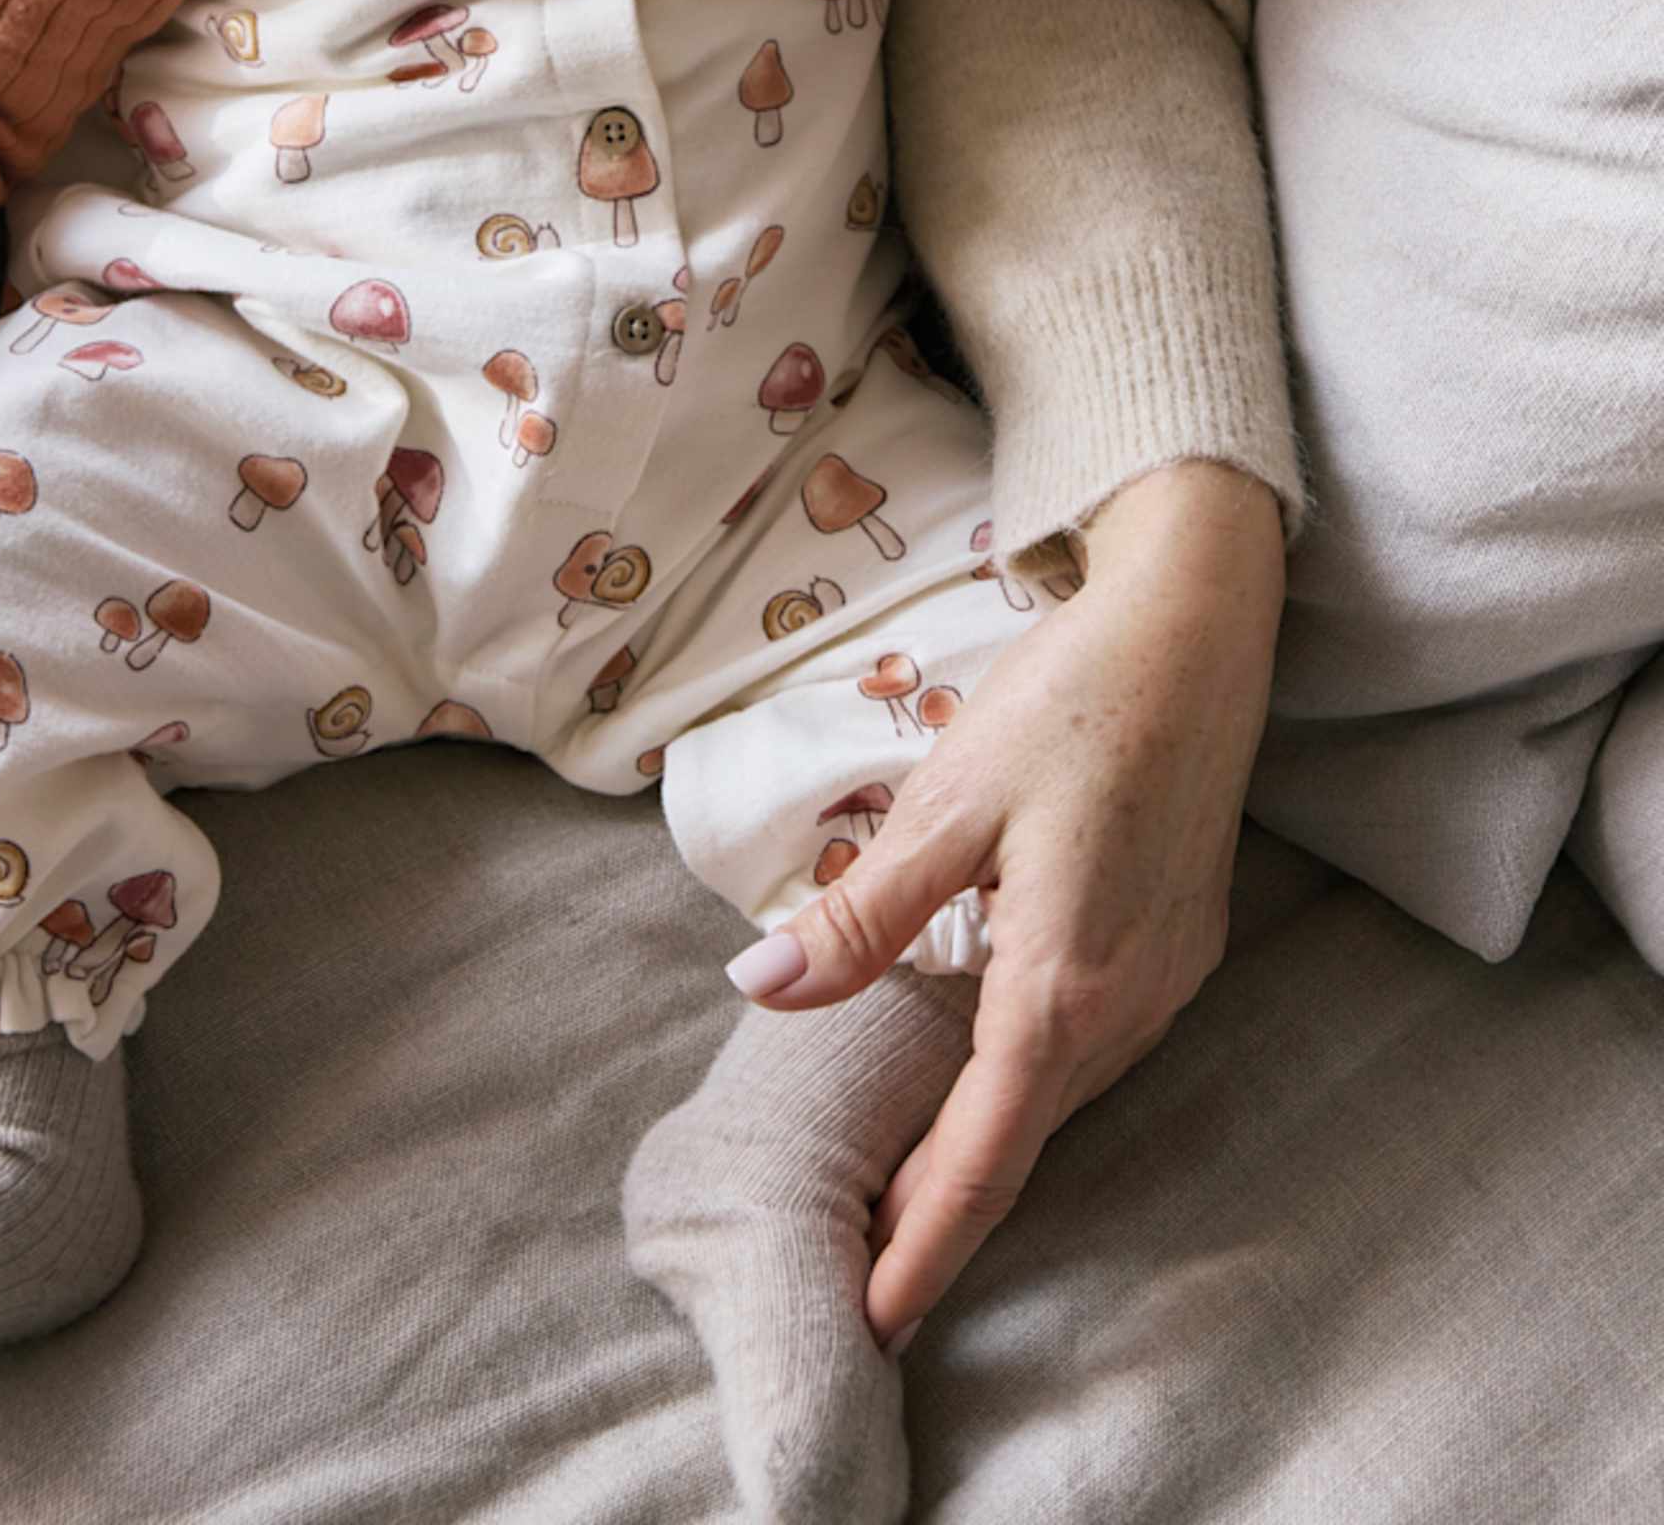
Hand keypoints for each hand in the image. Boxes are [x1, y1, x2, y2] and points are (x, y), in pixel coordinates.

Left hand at [726, 461, 1283, 1345]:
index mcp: (1061, 985)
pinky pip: (1099, 1045)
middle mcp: (1128, 1004)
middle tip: (856, 1270)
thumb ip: (861, 915)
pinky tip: (990, 1079)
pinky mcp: (1184, 945)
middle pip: (1022, 1140)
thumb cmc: (1068, 702)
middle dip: (941, 1213)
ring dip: (989, 1148)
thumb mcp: (947, 803)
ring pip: (1063, 1096)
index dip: (920, 1248)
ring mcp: (1168, 979)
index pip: (980, 1159)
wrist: (1197, 631)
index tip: (871, 1326)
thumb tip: (759, 988)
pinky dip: (1033, 1085)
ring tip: (905, 1192)